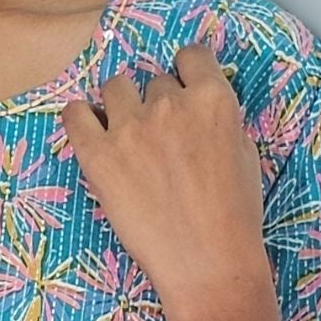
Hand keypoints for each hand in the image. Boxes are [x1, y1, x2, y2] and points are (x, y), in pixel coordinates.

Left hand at [60, 43, 268, 313]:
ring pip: (115, 87)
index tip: (181, 88)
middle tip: (159, 140)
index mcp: (213, 100)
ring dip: (120, 105)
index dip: (185, 72)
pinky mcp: (98, 154)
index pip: (191, 56)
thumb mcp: (245, 155)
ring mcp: (131, 127)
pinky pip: (74, 114)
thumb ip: (219, 121)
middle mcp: (170, 104)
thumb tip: (196, 109)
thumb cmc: (234, 217)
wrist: (207, 264)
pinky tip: (88, 129)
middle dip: (156, 104)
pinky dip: (80, 117)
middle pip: (153, 81)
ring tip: (125, 137)